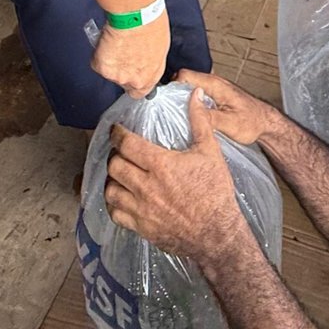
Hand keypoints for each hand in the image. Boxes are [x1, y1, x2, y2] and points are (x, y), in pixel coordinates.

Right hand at [91, 9, 169, 99]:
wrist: (136, 15)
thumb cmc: (152, 24)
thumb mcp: (160, 46)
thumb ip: (150, 60)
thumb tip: (145, 58)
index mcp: (151, 76)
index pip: (140, 91)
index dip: (134, 80)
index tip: (132, 71)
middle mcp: (134, 80)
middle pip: (124, 82)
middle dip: (122, 69)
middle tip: (123, 51)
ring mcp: (116, 76)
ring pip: (110, 73)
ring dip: (111, 61)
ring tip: (117, 42)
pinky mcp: (101, 68)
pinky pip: (97, 63)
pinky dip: (99, 53)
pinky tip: (108, 41)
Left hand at [104, 87, 246, 260]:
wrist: (217, 235)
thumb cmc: (216, 192)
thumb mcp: (211, 152)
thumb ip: (199, 121)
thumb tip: (194, 95)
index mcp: (161, 164)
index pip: (126, 144)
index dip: (117, 133)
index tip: (116, 130)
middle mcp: (146, 186)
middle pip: (115, 165)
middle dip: (114, 155)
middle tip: (120, 152)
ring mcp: (141, 209)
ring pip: (111, 190)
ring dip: (112, 179)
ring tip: (119, 173)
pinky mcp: (141, 227)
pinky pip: (115, 214)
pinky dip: (113, 203)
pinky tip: (121, 197)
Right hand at [176, 69, 277, 145]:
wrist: (265, 123)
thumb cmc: (252, 122)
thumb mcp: (230, 124)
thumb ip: (209, 116)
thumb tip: (190, 109)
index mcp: (215, 85)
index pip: (185, 75)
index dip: (172, 86)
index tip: (164, 101)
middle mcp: (213, 83)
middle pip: (184, 80)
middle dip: (173, 93)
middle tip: (166, 112)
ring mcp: (214, 89)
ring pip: (189, 88)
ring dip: (181, 99)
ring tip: (175, 116)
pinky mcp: (215, 96)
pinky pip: (196, 95)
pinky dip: (189, 103)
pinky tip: (188, 117)